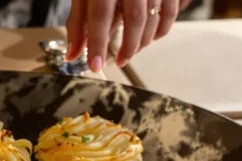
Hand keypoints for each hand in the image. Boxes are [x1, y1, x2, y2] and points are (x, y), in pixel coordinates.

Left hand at [66, 0, 191, 71]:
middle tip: (119, 61)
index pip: (100, 15)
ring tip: (129, 51)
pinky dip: (159, 31)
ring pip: (152, 18)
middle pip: (134, 19)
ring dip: (141, 42)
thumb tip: (72, 55)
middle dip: (127, 47)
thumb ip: (78, 24)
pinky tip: (147, 38)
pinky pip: (169, 13)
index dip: (97, 43)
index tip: (94, 66)